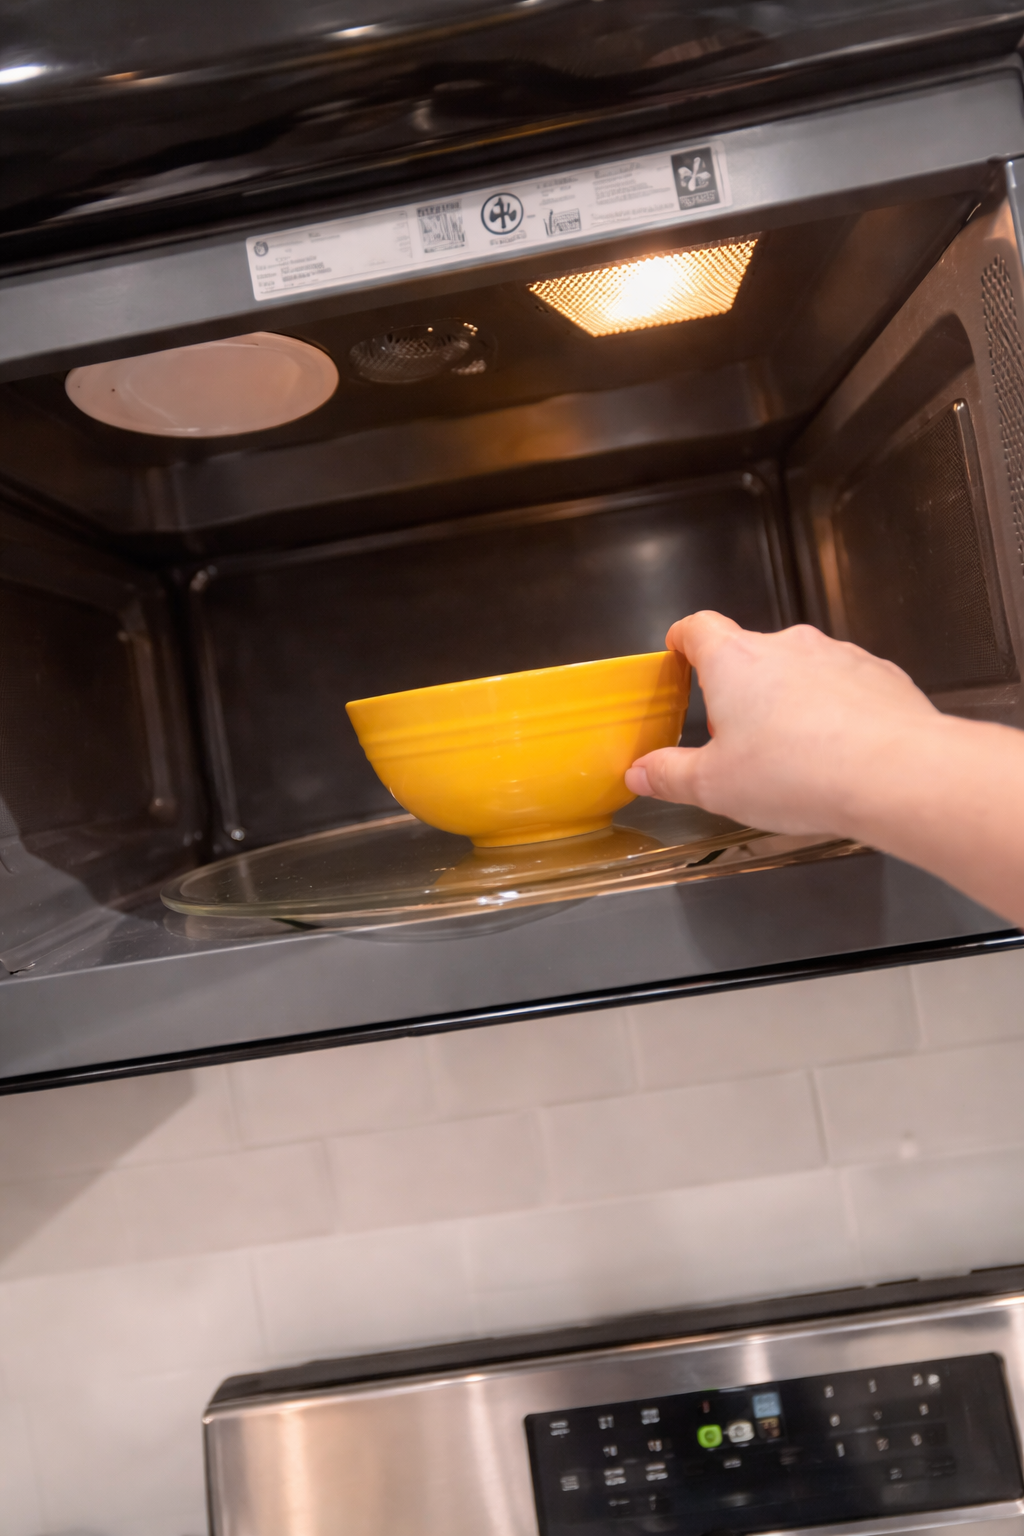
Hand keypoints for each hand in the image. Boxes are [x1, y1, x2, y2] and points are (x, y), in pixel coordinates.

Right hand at [624, 612, 939, 836]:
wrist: (895, 773)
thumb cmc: (799, 773)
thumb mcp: (714, 786)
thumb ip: (670, 775)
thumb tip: (641, 773)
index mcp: (734, 660)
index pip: (697, 628)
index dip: (683, 640)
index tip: (679, 653)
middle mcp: (786, 645)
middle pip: (749, 655)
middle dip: (739, 693)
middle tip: (738, 742)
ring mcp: (838, 654)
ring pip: (800, 671)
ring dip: (790, 702)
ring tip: (794, 756)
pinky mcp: (879, 674)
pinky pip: (846, 686)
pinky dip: (836, 711)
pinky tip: (840, 753)